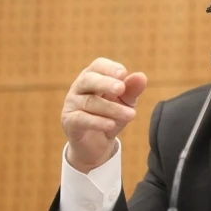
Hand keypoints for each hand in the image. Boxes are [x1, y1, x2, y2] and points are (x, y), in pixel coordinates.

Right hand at [61, 58, 147, 172]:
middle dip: (106, 83)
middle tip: (121, 88)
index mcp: (93, 77)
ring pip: (90, 102)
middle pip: (88, 79)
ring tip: (130, 115)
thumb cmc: (110, 116)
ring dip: (112, 108)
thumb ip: (131, 90)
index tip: (123, 73)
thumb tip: (141, 76)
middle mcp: (79, 88)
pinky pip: (81, 119)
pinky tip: (111, 125)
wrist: (97, 144)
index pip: (98, 66)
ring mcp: (71, 104)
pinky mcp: (69, 121)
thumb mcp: (125, 103)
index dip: (109, 68)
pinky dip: (97, 122)